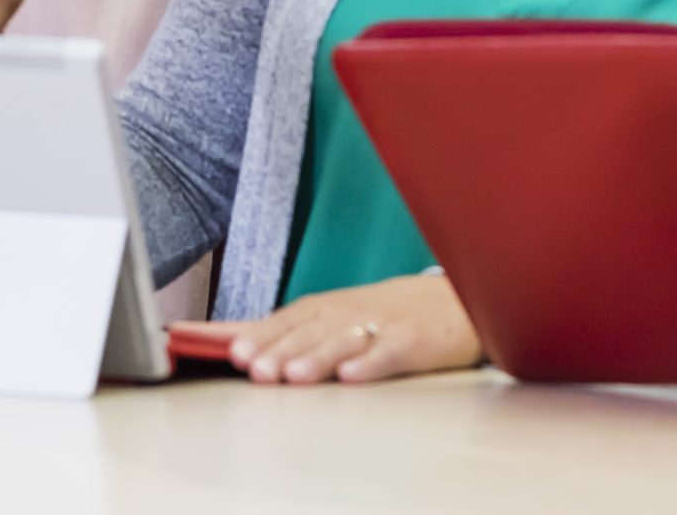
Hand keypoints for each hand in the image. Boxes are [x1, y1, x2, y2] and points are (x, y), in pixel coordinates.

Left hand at [171, 275, 480, 385]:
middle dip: (280, 350)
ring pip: (343, 342)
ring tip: (292, 376)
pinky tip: (351, 376)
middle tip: (254, 368)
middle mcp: (346, 314)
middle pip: (308, 333)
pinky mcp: (412, 342)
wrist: (449, 301)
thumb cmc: (379, 314)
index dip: (258, 336)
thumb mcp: (330, 316)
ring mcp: (379, 325)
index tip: (230, 351)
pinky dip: (370, 363)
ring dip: (316, 358)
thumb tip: (228, 342)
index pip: (284, 322)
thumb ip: (284, 331)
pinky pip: (389, 352)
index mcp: (323, 309)